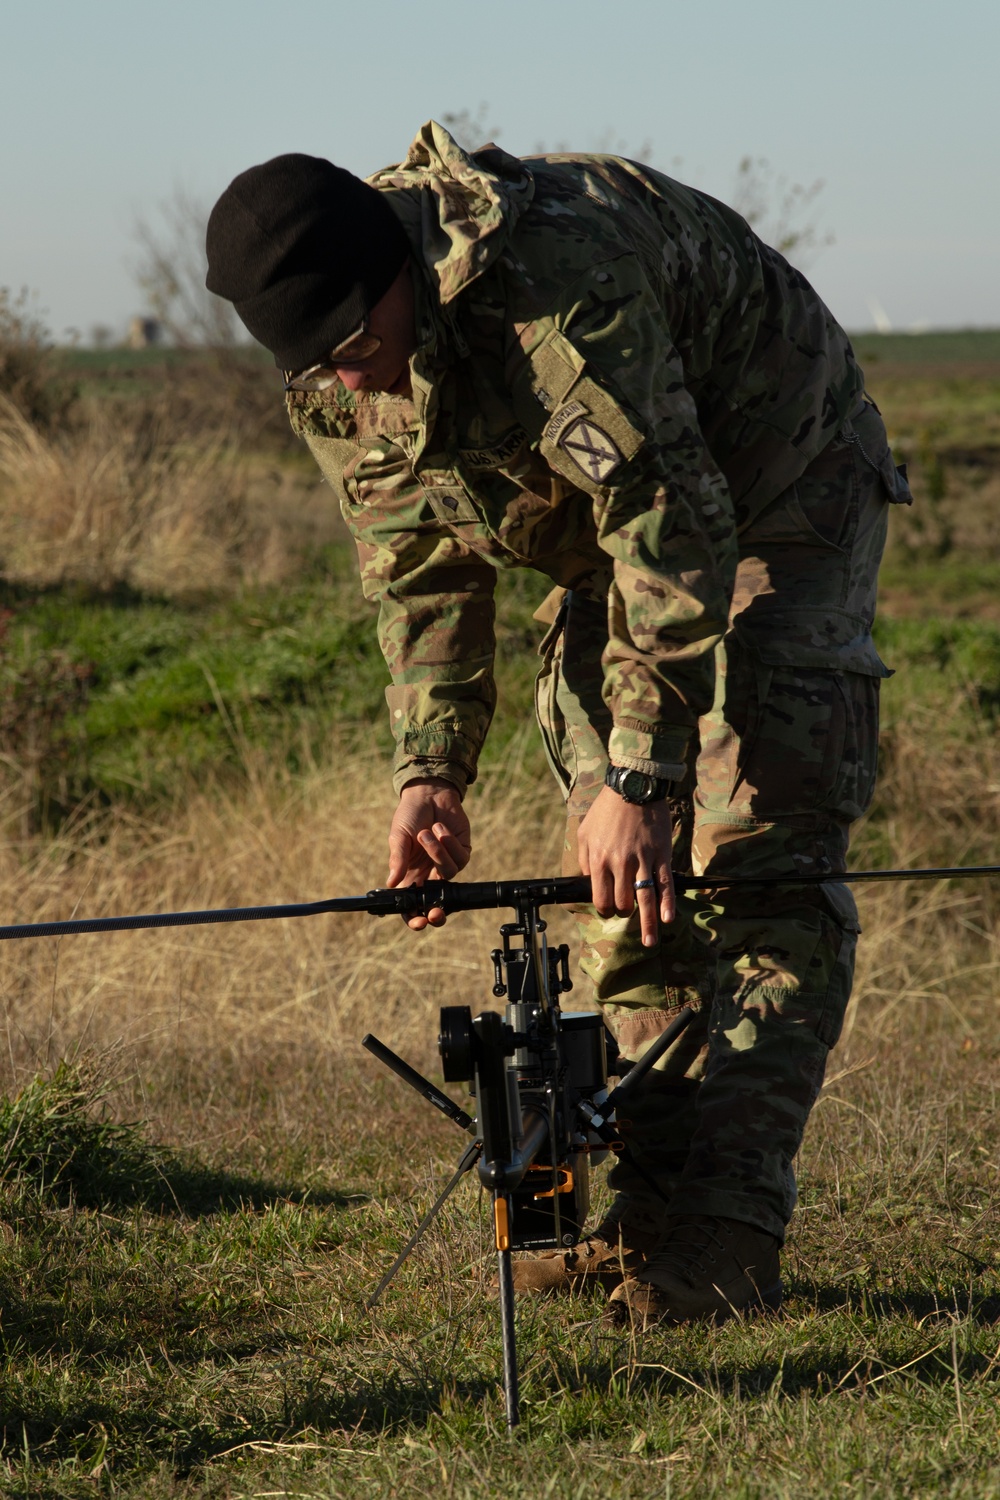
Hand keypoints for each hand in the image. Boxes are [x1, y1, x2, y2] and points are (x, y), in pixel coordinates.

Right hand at [387, 778, 471, 929]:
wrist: (428, 793)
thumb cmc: (410, 815)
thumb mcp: (399, 836)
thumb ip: (397, 859)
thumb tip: (392, 883)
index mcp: (411, 875)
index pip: (412, 904)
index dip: (414, 917)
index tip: (418, 922)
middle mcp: (430, 874)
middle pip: (437, 904)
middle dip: (437, 912)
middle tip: (435, 913)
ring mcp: (447, 863)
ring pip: (449, 873)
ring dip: (437, 852)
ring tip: (426, 832)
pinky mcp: (463, 851)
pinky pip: (460, 858)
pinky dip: (448, 843)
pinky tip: (439, 827)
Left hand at [576, 784, 674, 946]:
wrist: (633, 786)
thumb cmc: (607, 809)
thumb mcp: (584, 832)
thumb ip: (584, 860)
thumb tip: (588, 882)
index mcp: (599, 859)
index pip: (600, 897)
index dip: (604, 908)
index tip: (608, 908)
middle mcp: (620, 864)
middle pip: (622, 902)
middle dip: (623, 912)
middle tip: (626, 911)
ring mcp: (642, 861)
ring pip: (644, 900)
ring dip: (647, 924)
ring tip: (650, 942)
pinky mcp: (660, 855)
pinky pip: (664, 884)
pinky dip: (667, 904)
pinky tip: (667, 919)